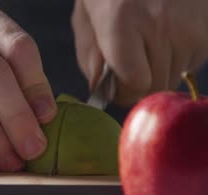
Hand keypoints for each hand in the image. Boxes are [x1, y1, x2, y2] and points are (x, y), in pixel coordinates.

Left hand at [72, 0, 207, 105]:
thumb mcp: (87, 14)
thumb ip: (89, 55)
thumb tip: (100, 88)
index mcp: (121, 22)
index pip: (135, 83)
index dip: (124, 92)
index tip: (118, 88)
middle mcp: (161, 24)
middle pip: (157, 84)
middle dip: (141, 83)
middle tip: (132, 67)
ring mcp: (191, 23)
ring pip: (178, 74)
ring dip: (161, 68)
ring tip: (149, 42)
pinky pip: (195, 59)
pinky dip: (181, 54)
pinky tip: (167, 33)